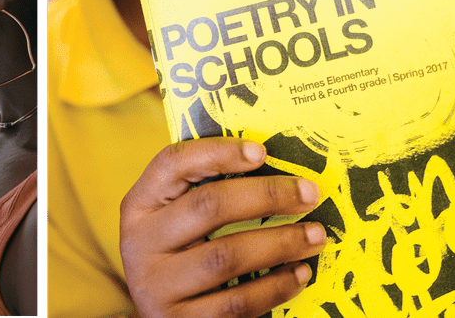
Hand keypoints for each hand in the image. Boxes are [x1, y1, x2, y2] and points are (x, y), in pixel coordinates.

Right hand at [120, 138, 325, 317]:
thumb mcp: (174, 221)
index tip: (262, 151)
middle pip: (208, 206)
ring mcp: (156, 286)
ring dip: (281, 243)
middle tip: (309, 194)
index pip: (173, 163)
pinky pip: (237, 302)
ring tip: (316, 235)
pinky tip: (299, 273)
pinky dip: (275, 286)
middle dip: (267, 196)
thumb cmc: (177, 256)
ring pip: (227, 256)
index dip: (217, 152)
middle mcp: (139, 243)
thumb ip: (202, 194)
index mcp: (139, 205)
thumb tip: (270, 166)